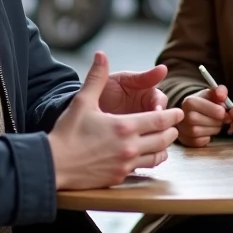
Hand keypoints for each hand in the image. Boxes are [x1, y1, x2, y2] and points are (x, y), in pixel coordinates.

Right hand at [49, 52, 183, 189]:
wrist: (53, 164)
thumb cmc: (67, 132)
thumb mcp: (82, 101)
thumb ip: (96, 77)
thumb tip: (101, 55)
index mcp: (124, 126)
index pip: (159, 120)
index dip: (172, 116)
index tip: (179, 112)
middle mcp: (129, 147)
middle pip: (163, 139)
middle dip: (171, 131)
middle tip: (174, 126)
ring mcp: (125, 164)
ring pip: (157, 156)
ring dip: (164, 147)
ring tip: (164, 141)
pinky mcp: (119, 177)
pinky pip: (143, 169)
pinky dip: (151, 161)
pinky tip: (147, 156)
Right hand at [175, 85, 229, 146]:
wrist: (188, 111)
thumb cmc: (202, 102)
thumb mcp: (211, 93)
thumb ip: (219, 91)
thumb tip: (222, 96)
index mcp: (190, 102)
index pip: (216, 111)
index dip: (223, 112)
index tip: (223, 111)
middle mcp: (184, 116)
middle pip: (211, 123)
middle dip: (219, 122)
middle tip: (219, 119)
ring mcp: (183, 129)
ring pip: (206, 134)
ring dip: (214, 130)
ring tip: (213, 124)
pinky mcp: (184, 140)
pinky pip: (201, 142)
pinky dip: (207, 138)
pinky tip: (206, 131)